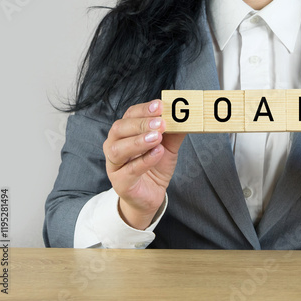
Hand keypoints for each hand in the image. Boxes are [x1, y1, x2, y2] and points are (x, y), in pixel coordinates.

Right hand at [103, 100, 184, 229]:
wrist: (151, 195)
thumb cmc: (155, 167)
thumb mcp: (168, 147)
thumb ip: (174, 133)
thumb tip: (186, 117)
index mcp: (125, 132)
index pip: (130, 115)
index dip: (144, 109)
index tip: (160, 105)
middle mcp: (114, 145)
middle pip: (120, 129)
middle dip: (141, 124)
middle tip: (161, 123)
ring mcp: (114, 165)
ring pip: (118, 149)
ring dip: (138, 141)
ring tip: (156, 138)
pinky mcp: (120, 183)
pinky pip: (129, 170)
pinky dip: (144, 160)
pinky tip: (157, 153)